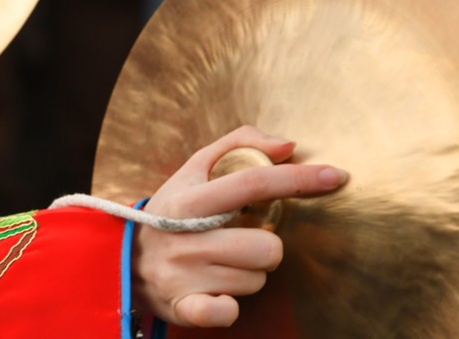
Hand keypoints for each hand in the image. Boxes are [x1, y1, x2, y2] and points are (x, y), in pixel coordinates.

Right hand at [134, 126, 347, 327]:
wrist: (123, 259)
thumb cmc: (171, 212)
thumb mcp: (193, 171)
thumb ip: (239, 146)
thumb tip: (289, 146)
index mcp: (190, 199)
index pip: (253, 183)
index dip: (298, 178)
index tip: (335, 176)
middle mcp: (185, 236)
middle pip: (266, 247)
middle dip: (265, 247)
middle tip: (240, 242)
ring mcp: (183, 273)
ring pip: (256, 280)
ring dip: (248, 273)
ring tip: (221, 264)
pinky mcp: (184, 306)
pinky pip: (228, 312)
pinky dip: (230, 306)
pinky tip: (216, 292)